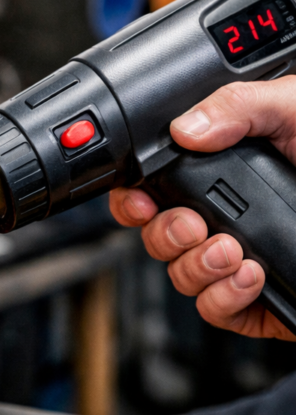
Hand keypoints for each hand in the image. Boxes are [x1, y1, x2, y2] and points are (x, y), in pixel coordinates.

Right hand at [109, 77, 295, 340]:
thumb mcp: (294, 109)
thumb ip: (238, 106)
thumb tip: (185, 127)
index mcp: (223, 174)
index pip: (155, 190)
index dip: (135, 200)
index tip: (142, 201)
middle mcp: (223, 218)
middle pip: (157, 237)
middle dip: (166, 234)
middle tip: (194, 225)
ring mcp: (235, 262)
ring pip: (179, 275)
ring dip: (196, 264)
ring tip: (231, 249)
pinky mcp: (254, 300)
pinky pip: (212, 309)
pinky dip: (222, 295)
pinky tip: (250, 273)